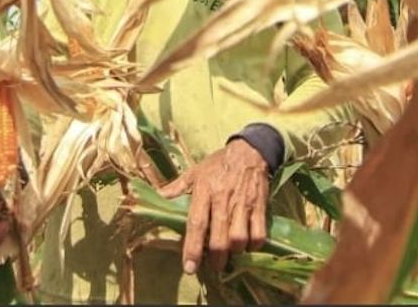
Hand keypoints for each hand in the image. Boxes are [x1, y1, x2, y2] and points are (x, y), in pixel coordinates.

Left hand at [157, 139, 268, 274]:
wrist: (250, 150)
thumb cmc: (219, 163)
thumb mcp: (195, 172)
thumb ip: (177, 187)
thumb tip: (157, 197)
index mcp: (204, 190)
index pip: (196, 224)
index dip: (192, 249)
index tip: (189, 268)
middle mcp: (223, 199)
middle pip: (219, 239)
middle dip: (216, 258)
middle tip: (214, 265)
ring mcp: (243, 204)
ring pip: (239, 240)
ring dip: (235, 252)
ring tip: (231, 252)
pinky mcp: (260, 206)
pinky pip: (259, 234)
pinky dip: (254, 245)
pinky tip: (248, 244)